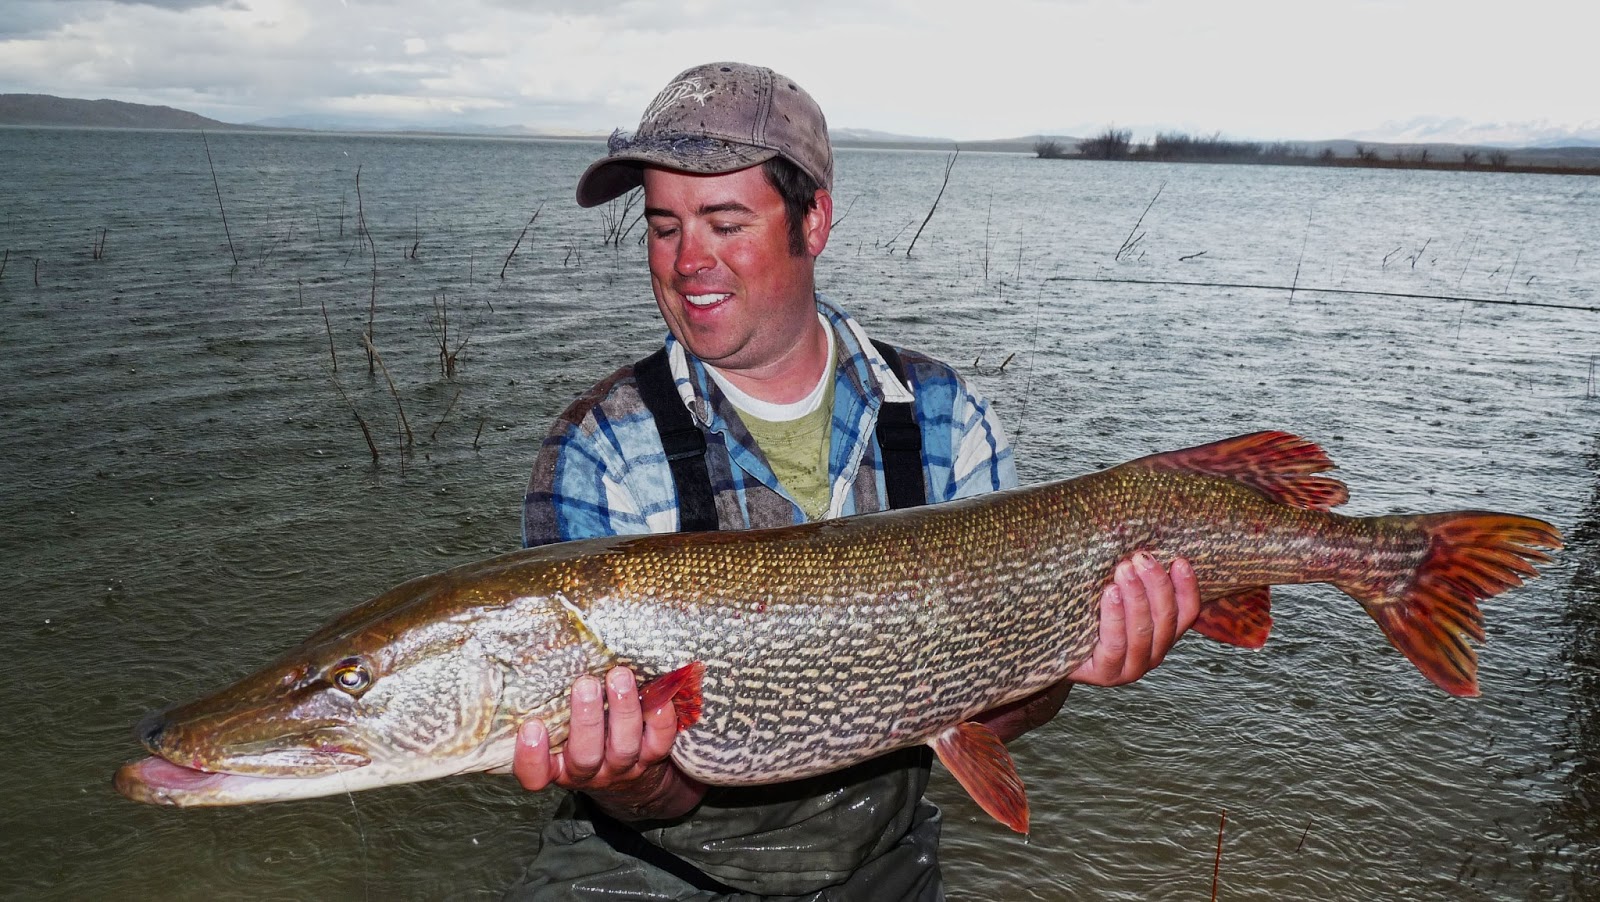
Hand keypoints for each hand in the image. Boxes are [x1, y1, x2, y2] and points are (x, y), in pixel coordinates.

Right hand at [511, 667, 704, 820]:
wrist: (627, 774)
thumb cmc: (580, 735)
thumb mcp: (559, 727)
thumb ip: (550, 705)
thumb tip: (541, 653)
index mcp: (557, 766)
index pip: (535, 775)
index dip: (531, 756)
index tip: (532, 726)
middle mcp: (587, 771)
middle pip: (585, 756)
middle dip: (586, 720)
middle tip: (585, 685)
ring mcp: (621, 767)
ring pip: (623, 748)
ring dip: (623, 711)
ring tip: (619, 676)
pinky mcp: (651, 759)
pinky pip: (658, 743)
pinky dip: (660, 719)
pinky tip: (659, 695)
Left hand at [1067, 551, 1199, 686]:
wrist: (1055, 651)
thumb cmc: (1088, 618)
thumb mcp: (1115, 596)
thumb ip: (1132, 579)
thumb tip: (1136, 541)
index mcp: (1162, 634)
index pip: (1186, 612)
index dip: (1187, 588)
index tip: (1179, 561)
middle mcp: (1153, 653)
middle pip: (1165, 619)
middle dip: (1156, 585)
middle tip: (1141, 558)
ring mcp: (1131, 667)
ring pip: (1143, 631)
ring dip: (1136, 596)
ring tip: (1124, 570)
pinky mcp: (1106, 673)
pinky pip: (1116, 644)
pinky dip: (1115, 617)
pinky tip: (1110, 594)